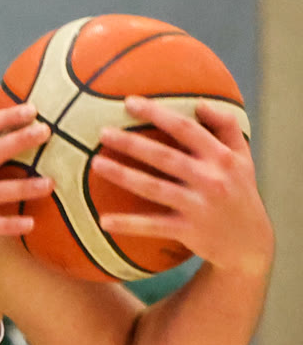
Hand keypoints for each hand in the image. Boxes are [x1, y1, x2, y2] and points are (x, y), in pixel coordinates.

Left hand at [94, 97, 271, 276]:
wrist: (250, 242)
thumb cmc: (239, 191)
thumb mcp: (242, 158)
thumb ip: (227, 127)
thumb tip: (200, 103)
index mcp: (222, 157)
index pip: (186, 129)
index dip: (157, 113)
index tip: (129, 102)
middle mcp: (211, 179)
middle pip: (164, 156)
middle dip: (132, 143)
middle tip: (102, 132)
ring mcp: (198, 206)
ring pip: (154, 188)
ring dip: (123, 175)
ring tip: (95, 163)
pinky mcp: (188, 230)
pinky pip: (153, 226)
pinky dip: (128, 224)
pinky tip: (102, 221)